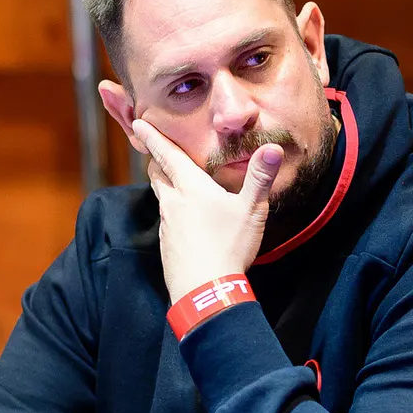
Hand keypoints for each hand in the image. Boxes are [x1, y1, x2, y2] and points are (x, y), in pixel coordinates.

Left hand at [131, 119, 282, 304]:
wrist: (205, 290)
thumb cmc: (228, 246)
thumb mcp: (251, 210)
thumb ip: (260, 178)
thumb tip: (274, 148)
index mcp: (190, 188)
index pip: (167, 155)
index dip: (153, 137)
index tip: (138, 122)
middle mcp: (173, 203)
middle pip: (157, 175)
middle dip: (156, 161)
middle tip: (157, 153)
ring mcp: (168, 227)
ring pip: (162, 199)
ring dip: (165, 188)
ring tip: (174, 184)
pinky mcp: (169, 247)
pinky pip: (168, 223)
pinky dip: (174, 215)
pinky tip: (187, 223)